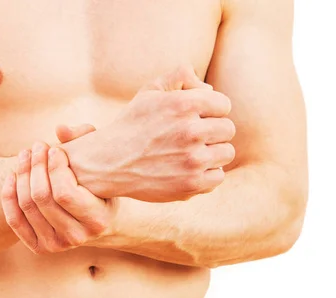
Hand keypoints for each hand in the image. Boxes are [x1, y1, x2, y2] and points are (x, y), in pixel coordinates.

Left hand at [1, 126, 117, 254]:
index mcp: (97, 220)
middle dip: (35, 165)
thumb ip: (85, 138)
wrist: (101, 221)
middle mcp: (76, 237)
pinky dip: (8, 195)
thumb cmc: (101, 185)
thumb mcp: (102, 162)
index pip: (64, 192)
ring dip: (21, 174)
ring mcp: (56, 246)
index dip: (54, 167)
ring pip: (26, 205)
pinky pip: (14, 220)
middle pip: (41, 197)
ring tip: (25, 154)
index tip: (54, 149)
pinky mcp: (40, 248)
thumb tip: (59, 129)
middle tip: (37, 146)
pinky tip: (12, 175)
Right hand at [61, 65, 235, 202]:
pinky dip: (206, 175)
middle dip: (212, 132)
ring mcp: (193, 159)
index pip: (223, 105)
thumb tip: (209, 89)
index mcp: (184, 103)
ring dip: (212, 154)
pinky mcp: (192, 183)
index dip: (209, 111)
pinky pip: (218, 177)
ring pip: (226, 153)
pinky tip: (187, 170)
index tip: (194, 118)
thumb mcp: (150, 91)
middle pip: (227, 129)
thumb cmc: (132, 125)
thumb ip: (180, 76)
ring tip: (189, 154)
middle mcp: (191, 130)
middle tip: (191, 138)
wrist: (109, 163)